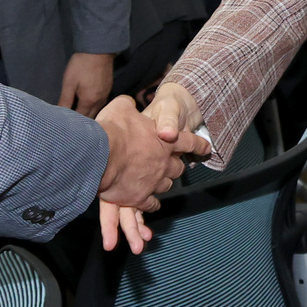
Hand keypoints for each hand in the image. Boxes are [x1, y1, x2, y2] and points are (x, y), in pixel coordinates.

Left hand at [60, 52, 114, 117]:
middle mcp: (100, 101)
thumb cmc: (81, 65)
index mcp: (89, 101)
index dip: (72, 123)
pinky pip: (101, 104)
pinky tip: (87, 103)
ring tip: (77, 114)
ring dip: (88, 114)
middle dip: (81, 122)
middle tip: (70, 122)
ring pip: (97, 111)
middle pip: (90, 118)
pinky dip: (94, 107)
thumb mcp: (69, 82)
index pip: (81, 119)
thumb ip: (65, 100)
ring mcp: (106, 95)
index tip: (64, 124)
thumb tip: (59, 114)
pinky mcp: (108, 88)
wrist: (99, 49)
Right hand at [96, 95, 207, 210]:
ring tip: (159, 181)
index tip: (207, 148)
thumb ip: (129, 105)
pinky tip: (150, 203)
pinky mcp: (140, 197)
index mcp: (165, 140)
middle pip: (178, 167)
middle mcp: (164, 162)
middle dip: (176, 165)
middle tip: (172, 164)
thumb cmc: (113, 130)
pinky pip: (152, 203)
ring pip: (166, 185)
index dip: (198, 144)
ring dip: (164, 182)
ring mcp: (154, 181)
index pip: (189, 142)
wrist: (100, 156)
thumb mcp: (122, 108)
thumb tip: (129, 103)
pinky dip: (152, 203)